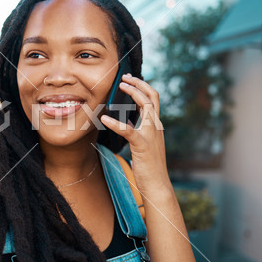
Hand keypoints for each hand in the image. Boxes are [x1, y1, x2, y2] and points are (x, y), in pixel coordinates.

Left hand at [100, 73, 169, 192]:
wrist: (157, 185)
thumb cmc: (149, 167)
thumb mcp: (144, 145)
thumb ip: (138, 131)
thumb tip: (128, 123)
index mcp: (155, 126)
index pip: (152, 100)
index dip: (141, 87)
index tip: (129, 80)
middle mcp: (156, 126)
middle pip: (152, 96)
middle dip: (139, 83)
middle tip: (125, 77)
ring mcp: (151, 134)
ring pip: (146, 105)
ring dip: (133, 93)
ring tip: (121, 85)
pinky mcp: (142, 145)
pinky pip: (128, 130)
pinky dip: (115, 123)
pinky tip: (104, 119)